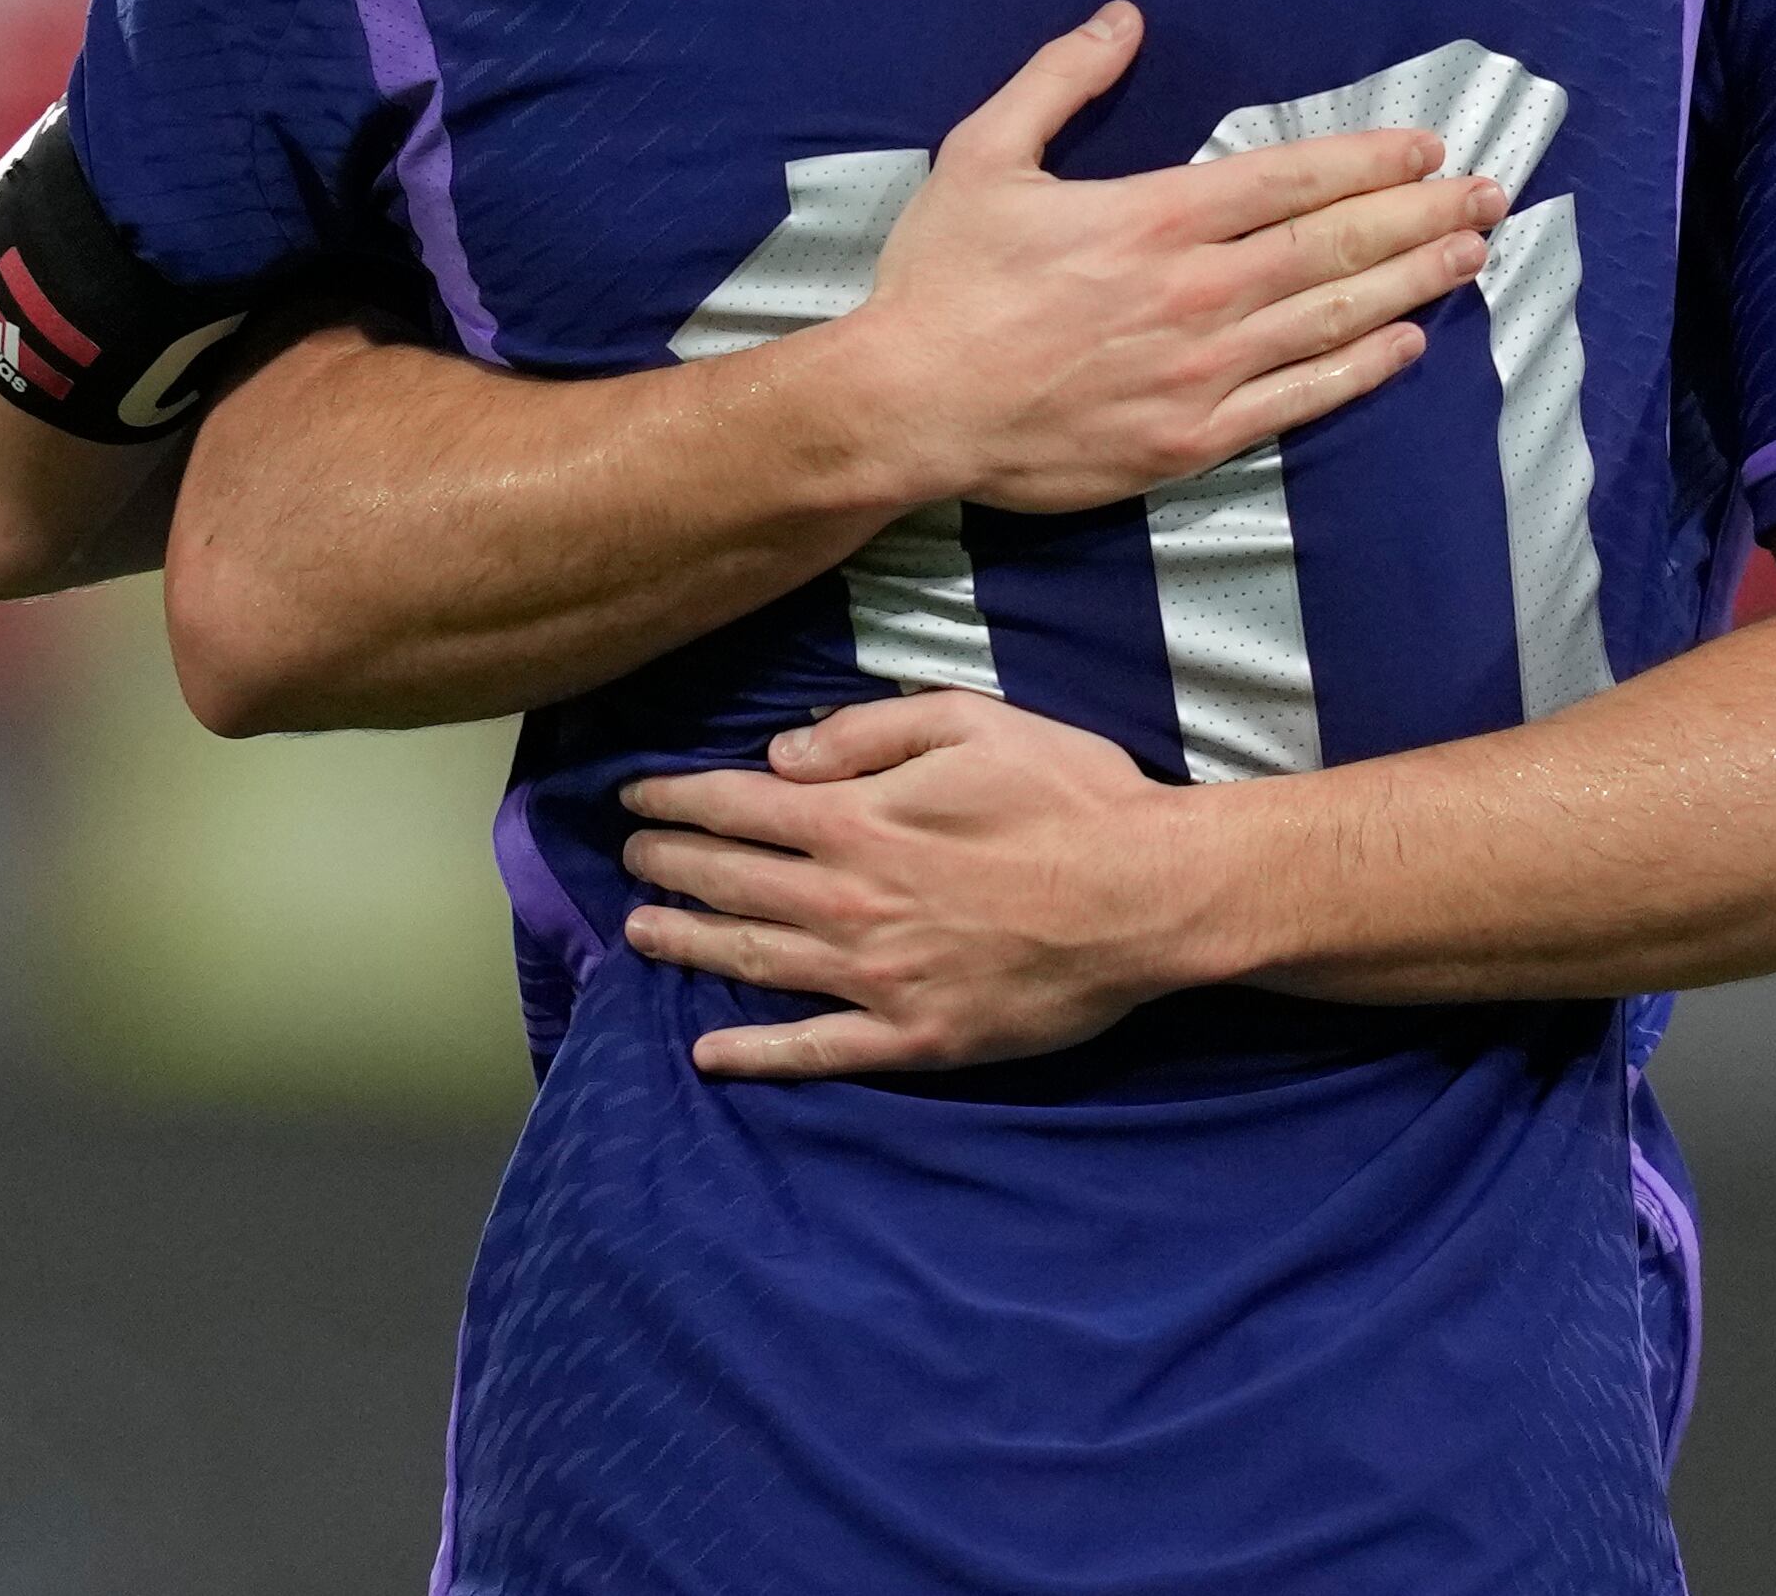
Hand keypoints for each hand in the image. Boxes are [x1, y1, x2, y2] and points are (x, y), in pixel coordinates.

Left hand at [618, 691, 1222, 1078]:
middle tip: (627, 857)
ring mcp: (876, 977)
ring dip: (689, 944)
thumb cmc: (1071, 796)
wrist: (1148, 897)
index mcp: (859, 820)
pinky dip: (756, 1054)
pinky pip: (816, 1051)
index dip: (677, 800)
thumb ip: (867, 732)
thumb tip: (780, 756)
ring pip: (755, 961)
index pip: (738, 807)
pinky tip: (709, 1052)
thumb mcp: (973, 721)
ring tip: (639, 932)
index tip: (633, 797)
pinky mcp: (913, 1037)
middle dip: (669, 865)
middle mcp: (850, 901)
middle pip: (732, 881)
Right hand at [819, 2, 1497, 516]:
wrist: (908, 405)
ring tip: (1474, 254)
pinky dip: (1361, 368)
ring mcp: (1202, 370)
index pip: (1291, 178)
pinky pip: (1299, 399)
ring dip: (1414, 282)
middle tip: (1490, 194)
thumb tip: (1125, 18)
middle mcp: (1196, 290)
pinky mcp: (1192, 439)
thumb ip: (1059, 80)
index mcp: (1153, 217)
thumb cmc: (942, 280)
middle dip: (1422, 214)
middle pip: (1336, 244)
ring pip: (1332, 317)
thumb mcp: (983, 153)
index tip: (1426, 146)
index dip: (1369, 159)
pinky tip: (1410, 344)